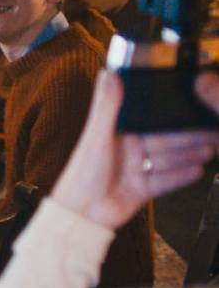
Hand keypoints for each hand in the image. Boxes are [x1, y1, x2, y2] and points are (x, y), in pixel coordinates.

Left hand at [50, 70, 218, 229]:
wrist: (81, 214)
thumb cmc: (81, 174)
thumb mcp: (96, 136)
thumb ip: (106, 106)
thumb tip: (109, 74)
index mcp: (114, 133)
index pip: (147, 121)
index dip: (167, 115)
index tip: (189, 106)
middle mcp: (126, 150)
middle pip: (162, 141)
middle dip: (186, 136)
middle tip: (209, 130)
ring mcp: (135, 170)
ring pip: (167, 160)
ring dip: (188, 154)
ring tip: (210, 148)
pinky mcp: (141, 189)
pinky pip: (165, 181)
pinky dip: (181, 176)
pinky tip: (198, 170)